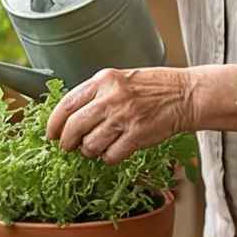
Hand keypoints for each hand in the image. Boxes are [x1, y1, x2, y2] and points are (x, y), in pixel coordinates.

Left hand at [45, 64, 195, 161]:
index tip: (51, 135)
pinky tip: (118, 149)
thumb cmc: (155, 87)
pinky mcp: (137, 135)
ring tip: (101, 145)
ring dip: (91, 151)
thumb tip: (70, 118)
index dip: (54, 124)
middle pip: (74, 127)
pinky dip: (110, 158)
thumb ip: (97, 93)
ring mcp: (124, 116)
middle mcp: (112, 96)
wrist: (186, 94)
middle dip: (67, 143)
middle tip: (70, 147)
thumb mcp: (122, 79)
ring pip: (90, 145)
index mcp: (105, 79)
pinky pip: (110, 156)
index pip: (67, 104)